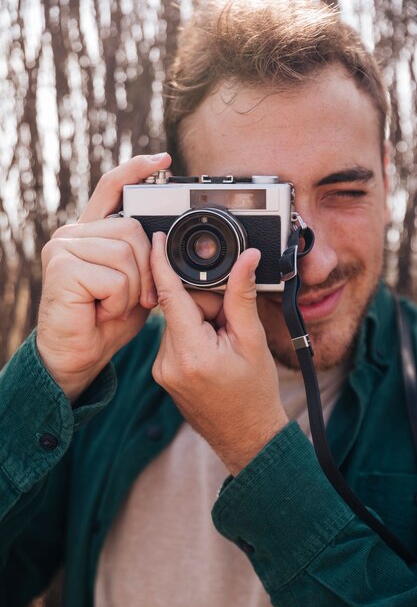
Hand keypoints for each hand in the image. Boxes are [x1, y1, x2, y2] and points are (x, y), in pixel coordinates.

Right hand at [36, 153, 170, 401]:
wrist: (79, 355)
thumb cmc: (106, 319)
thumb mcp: (136, 283)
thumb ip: (145, 256)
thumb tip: (165, 234)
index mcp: (92, 232)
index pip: (112, 188)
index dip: (136, 170)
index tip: (162, 160)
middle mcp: (74, 232)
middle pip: (132, 229)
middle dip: (146, 270)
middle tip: (136, 298)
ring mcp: (64, 247)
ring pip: (127, 254)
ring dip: (132, 290)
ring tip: (113, 306)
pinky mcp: (62, 267)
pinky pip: (115, 277)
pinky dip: (118, 302)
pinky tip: (101, 311)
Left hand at [151, 232, 287, 474]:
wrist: (246, 436)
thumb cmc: (254, 394)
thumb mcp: (252, 341)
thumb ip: (242, 297)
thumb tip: (246, 259)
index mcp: (191, 352)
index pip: (170, 296)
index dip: (161, 263)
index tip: (157, 239)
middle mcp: (168, 362)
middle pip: (180, 307)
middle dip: (206, 305)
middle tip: (230, 326)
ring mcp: (162, 370)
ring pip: (178, 321)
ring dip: (201, 321)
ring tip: (224, 344)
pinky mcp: (162, 373)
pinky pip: (175, 338)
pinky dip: (194, 334)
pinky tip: (213, 351)